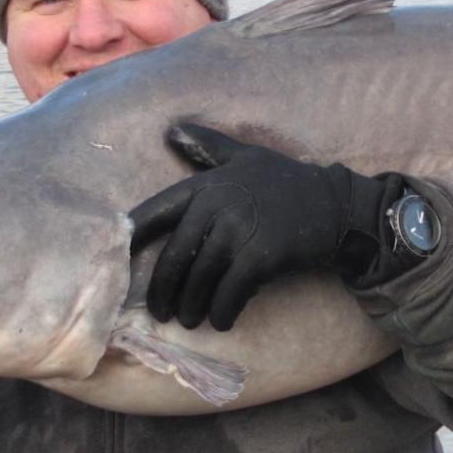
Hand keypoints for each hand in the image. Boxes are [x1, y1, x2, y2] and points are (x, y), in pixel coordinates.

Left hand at [130, 124, 396, 330]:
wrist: (336, 206)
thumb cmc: (288, 182)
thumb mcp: (246, 156)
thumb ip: (208, 146)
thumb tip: (172, 130)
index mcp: (207, 184)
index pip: (156, 212)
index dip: (132, 239)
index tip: (116, 265)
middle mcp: (217, 205)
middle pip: (175, 256)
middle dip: (164, 290)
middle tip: (162, 312)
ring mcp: (239, 231)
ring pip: (200, 279)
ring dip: (192, 307)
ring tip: (190, 321)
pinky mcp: (261, 257)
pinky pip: (230, 293)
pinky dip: (222, 312)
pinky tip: (221, 321)